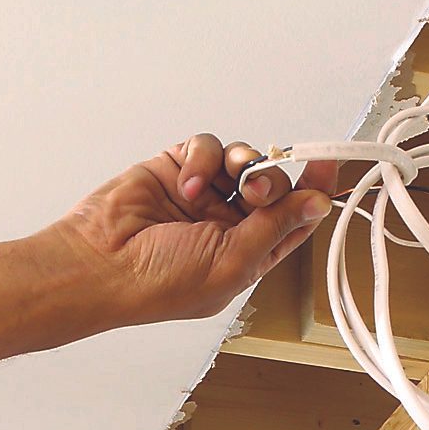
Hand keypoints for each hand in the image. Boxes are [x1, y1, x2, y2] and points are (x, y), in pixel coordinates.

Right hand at [44, 133, 337, 326]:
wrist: (99, 263)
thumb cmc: (159, 281)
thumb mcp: (232, 262)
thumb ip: (276, 228)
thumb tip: (318, 203)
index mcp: (248, 255)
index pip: (294, 219)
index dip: (315, 192)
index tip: (329, 165)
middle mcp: (228, 224)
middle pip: (275, 185)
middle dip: (274, 180)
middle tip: (258, 188)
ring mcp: (203, 196)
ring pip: (243, 160)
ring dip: (242, 164)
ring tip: (224, 180)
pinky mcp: (177, 170)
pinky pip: (206, 147)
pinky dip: (202, 159)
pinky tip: (187, 183)